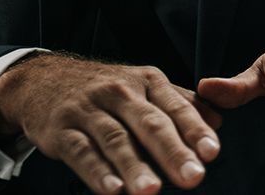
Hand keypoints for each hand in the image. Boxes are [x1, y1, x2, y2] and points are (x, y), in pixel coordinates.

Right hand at [0, 53, 221, 194]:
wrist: (45, 79)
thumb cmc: (107, 89)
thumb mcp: (145, 87)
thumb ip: (181, 103)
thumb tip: (218, 121)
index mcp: (147, 81)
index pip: (176, 107)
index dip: (195, 129)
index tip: (213, 152)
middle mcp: (121, 91)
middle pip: (150, 123)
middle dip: (173, 151)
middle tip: (194, 177)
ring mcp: (90, 109)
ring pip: (117, 139)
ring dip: (135, 167)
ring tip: (152, 191)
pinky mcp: (62, 129)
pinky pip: (81, 152)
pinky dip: (97, 172)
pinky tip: (113, 191)